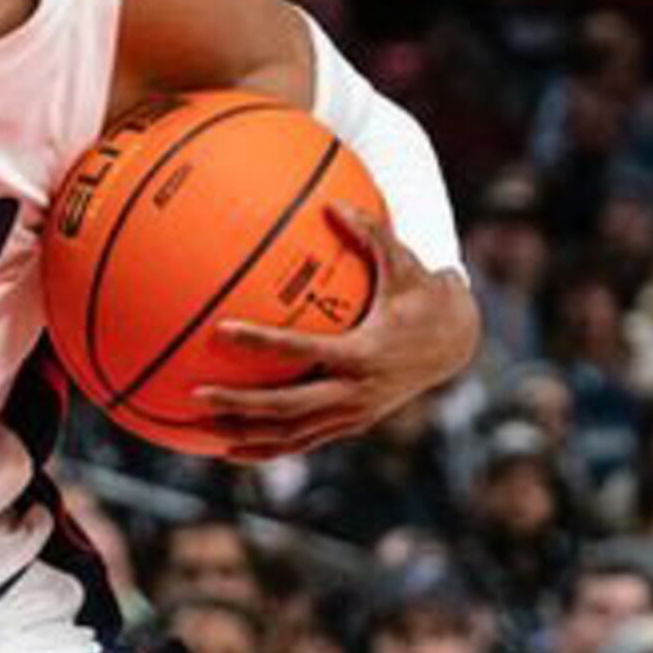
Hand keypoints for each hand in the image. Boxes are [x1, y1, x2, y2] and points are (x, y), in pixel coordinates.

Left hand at [193, 209, 477, 458]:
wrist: (456, 342)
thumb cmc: (422, 296)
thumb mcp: (404, 263)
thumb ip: (370, 232)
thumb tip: (333, 203)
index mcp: (363, 352)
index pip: (303, 350)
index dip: (262, 342)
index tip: (223, 331)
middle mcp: (356, 392)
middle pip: (288, 408)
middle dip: (241, 404)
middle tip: (196, 394)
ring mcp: (353, 415)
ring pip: (292, 435)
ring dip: (246, 434)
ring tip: (201, 428)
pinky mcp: (351, 425)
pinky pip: (302, 443)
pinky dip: (267, 448)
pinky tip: (230, 448)